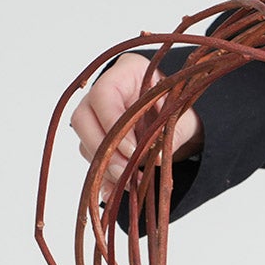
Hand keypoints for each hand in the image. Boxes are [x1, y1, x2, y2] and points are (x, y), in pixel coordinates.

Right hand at [69, 52, 203, 198]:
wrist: (178, 121)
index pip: (104, 95)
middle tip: (125, 172)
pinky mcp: (95, 141)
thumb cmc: (178, 110)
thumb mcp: (181, 118)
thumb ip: (168, 133)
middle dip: (104, 151)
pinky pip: (92, 160)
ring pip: (85, 143)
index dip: (113, 124)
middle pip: (83, 120)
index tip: (133, 150)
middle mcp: (102, 92)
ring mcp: (94, 117)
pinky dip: (104, 178)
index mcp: (126, 73)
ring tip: (130, 183)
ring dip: (105, 167)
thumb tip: (152, 160)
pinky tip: (116, 191)